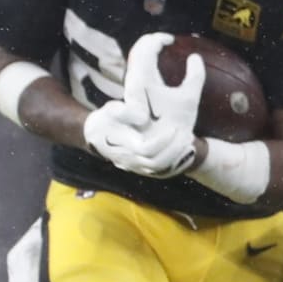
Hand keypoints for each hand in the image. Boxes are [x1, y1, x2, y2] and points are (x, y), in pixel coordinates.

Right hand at [82, 98, 196, 177]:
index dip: (162, 140)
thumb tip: (143, 118)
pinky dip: (176, 162)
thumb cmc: (105, 120)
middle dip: (174, 149)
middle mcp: (131, 161)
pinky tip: (185, 150)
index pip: (147, 149)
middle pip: (157, 163)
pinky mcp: (142, 167)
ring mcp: (136, 166)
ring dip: (177, 156)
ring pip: (160, 169)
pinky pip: (161, 170)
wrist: (94, 135)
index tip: (174, 127)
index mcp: (125, 147)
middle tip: (186, 135)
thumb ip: (125, 112)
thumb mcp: (110, 110)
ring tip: (188, 140)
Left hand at [123, 33, 203, 135]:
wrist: (163, 146)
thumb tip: (195, 57)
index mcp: (144, 80)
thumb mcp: (189, 99)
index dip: (158, 39)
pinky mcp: (133, 93)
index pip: (147, 48)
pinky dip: (144, 60)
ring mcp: (132, 88)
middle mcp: (134, 82)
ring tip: (159, 46)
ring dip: (146, 49)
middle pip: (138, 50)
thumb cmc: (177, 123)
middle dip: (151, 41)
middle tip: (165, 40)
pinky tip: (154, 61)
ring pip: (134, 58)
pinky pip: (135, 68)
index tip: (171, 39)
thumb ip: (195, 76)